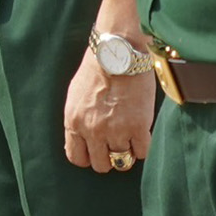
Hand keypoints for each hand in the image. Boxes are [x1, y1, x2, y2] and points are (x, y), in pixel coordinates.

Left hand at [63, 45, 156, 171]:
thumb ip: (78, 119)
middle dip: (108, 157)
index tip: (97, 150)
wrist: (118, 52)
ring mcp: (116, 131)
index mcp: (73, 122)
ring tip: (130, 137)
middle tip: (116, 144)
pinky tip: (141, 133)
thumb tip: (83, 139)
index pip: (77, 157)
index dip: (88, 157)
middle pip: (100, 164)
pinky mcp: (138, 127)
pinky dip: (142, 146)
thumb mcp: (76, 95)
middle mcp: (92, 131)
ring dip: (127, 151)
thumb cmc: (97, 68)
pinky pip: (142, 153)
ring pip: (122, 161)